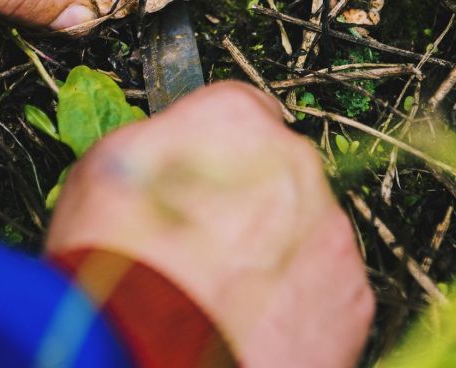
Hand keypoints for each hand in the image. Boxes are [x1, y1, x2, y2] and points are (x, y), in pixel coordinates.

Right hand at [46, 82, 374, 367]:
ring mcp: (329, 232)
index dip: (216, 152)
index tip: (199, 182)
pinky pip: (327, 289)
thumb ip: (160, 140)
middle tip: (205, 248)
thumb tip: (173, 148)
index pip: (242, 112)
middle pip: (279, 172)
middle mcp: (295, 163)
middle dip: (250, 204)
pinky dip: (299, 306)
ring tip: (225, 296)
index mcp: (234, 120)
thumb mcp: (103, 168)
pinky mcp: (352, 297)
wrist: (147, 356)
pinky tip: (252, 326)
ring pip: (306, 231)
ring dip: (276, 255)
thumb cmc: (115, 267)